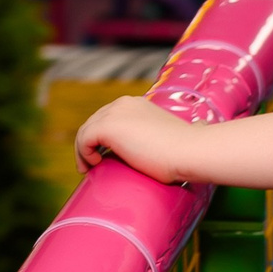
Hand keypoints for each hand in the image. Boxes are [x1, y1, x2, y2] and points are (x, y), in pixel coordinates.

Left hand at [75, 96, 208, 182]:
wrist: (190, 151)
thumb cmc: (185, 151)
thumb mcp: (167, 138)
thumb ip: (163, 136)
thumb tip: (188, 136)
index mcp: (137, 104)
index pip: (110, 116)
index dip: (103, 136)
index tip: (104, 155)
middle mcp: (123, 104)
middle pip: (94, 121)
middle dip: (90, 142)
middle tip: (92, 164)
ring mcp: (115, 114)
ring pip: (86, 130)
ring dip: (83, 150)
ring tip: (88, 168)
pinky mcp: (108, 127)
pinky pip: (84, 139)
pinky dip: (83, 153)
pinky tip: (93, 165)